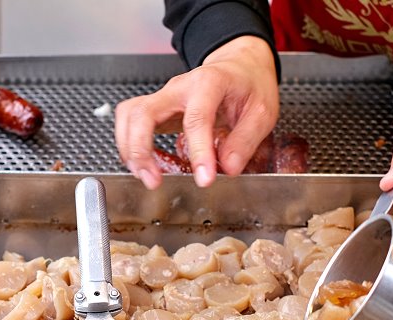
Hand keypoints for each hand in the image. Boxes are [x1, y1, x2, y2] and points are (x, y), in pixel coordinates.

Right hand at [115, 36, 279, 188]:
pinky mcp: (157, 108)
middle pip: (144, 112)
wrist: (239, 66)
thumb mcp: (263, 111)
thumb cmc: (249, 85)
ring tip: (145, 176)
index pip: (197, 118)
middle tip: (153, 180)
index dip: (199, 151)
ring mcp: (164, 97)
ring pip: (130, 115)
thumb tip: (228, 168)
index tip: (204, 179)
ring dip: (130, 148)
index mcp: (209, 83)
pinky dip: (130, 144)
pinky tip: (142, 164)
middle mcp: (180, 87)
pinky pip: (131, 121)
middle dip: (141, 149)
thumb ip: (245, 141)